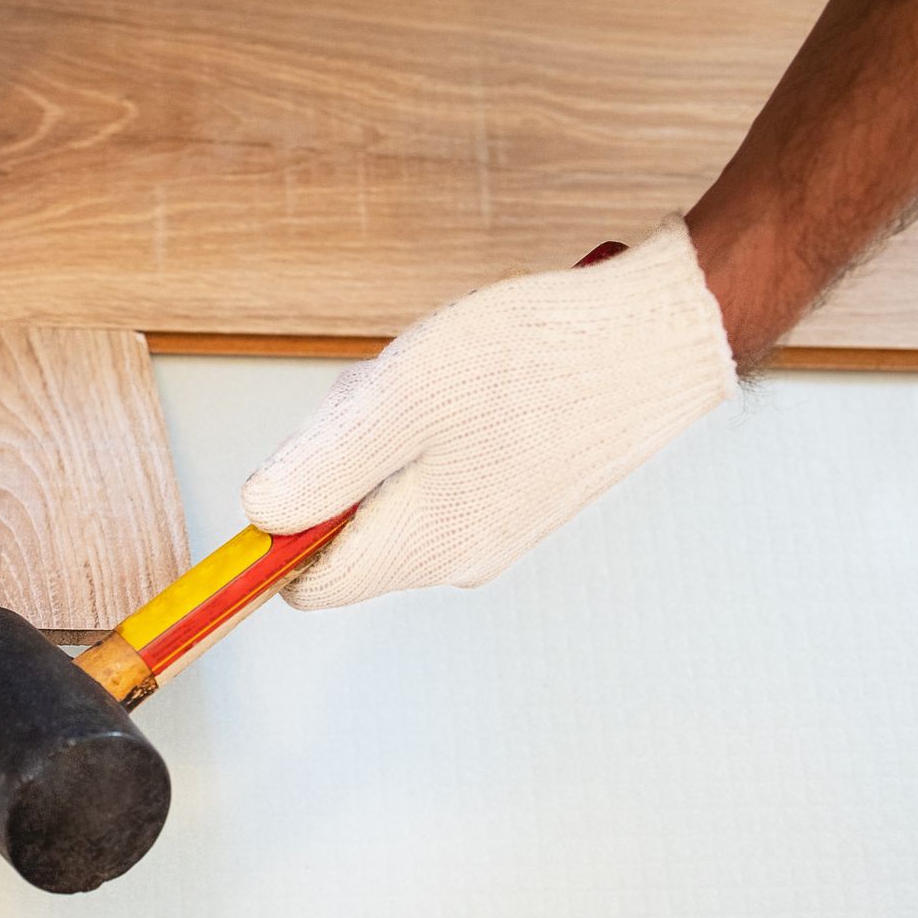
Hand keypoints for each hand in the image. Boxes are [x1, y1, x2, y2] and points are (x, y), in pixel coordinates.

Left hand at [241, 217, 736, 608]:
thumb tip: (259, 518)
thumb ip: (320, 469)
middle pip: (345, 530)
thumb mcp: (397, 401)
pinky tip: (465, 383)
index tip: (295, 459)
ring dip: (386, 435)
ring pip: (389, 494)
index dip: (277, 529)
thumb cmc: (539, 360)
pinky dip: (428, 426)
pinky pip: (435, 471)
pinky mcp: (517, 496)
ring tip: (438, 380)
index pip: (307, 583)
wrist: (657, 334)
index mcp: (422, 549)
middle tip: (384, 395)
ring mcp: (493, 529)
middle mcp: (457, 558)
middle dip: (339, 460)